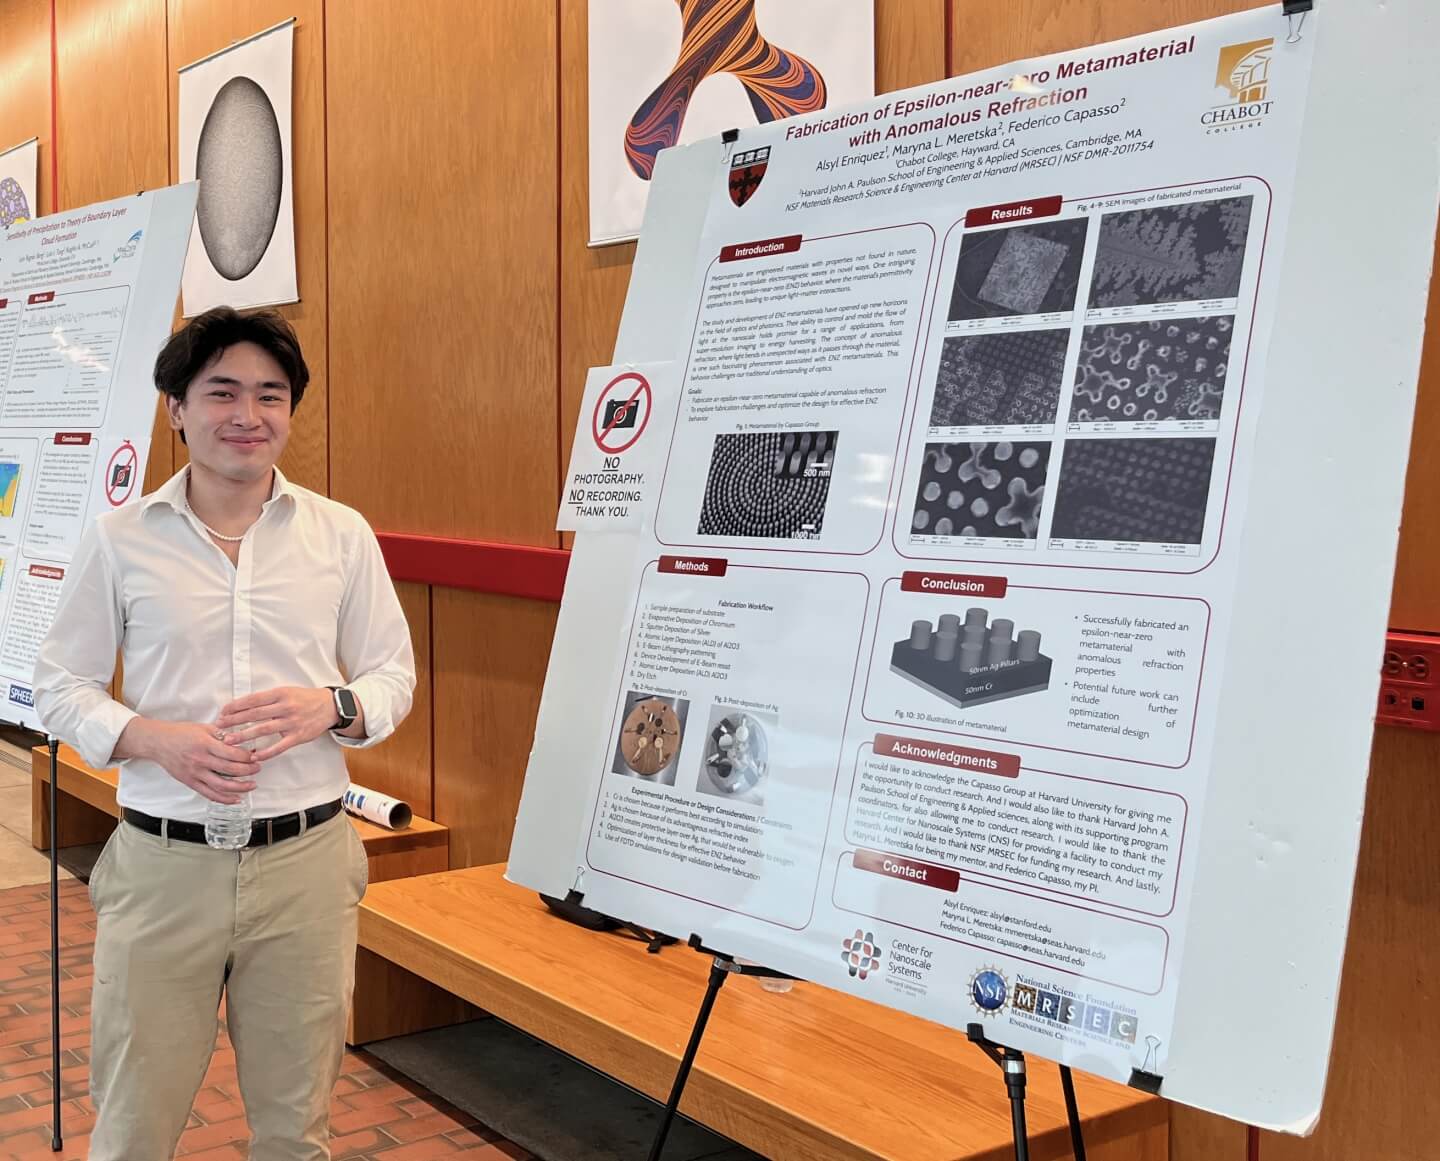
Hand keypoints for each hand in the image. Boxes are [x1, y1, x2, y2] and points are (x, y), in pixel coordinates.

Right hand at [117, 719, 260, 804]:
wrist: (158, 742)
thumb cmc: (181, 733)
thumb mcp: (204, 728)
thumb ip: (223, 734)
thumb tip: (243, 738)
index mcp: (205, 744)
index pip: (232, 753)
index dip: (247, 757)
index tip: (256, 756)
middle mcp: (200, 760)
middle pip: (230, 770)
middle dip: (248, 771)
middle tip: (258, 768)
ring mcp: (195, 773)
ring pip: (222, 786)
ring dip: (240, 787)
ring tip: (252, 785)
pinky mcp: (190, 782)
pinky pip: (209, 794)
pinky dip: (224, 799)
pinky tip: (236, 799)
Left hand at [215, 687, 337, 761]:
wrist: (330, 706)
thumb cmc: (305, 699)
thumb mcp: (287, 692)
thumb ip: (268, 699)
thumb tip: (244, 706)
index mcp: (281, 694)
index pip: (253, 700)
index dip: (236, 706)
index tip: (223, 712)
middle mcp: (285, 707)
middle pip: (255, 714)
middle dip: (235, 721)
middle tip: (219, 726)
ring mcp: (292, 722)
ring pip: (263, 730)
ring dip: (244, 736)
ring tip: (229, 741)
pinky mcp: (298, 736)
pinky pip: (279, 746)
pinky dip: (266, 752)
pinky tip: (254, 756)